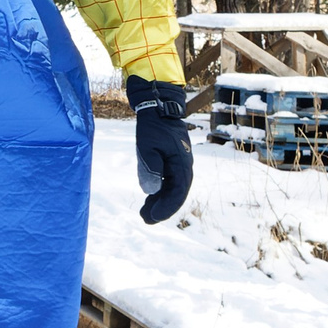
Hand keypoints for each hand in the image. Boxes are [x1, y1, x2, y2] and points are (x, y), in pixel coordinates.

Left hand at [126, 76, 193, 223]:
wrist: (158, 108)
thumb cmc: (153, 126)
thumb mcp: (147, 145)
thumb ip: (150, 167)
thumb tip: (151, 191)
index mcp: (182, 165)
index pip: (177, 193)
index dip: (166, 207)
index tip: (152, 216)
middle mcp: (183, 167)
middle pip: (176, 194)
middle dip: (162, 209)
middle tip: (146, 219)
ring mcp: (177, 165)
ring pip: (171, 189)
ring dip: (159, 202)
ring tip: (144, 213)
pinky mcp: (170, 162)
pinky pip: (167, 182)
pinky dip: (158, 191)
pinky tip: (148, 198)